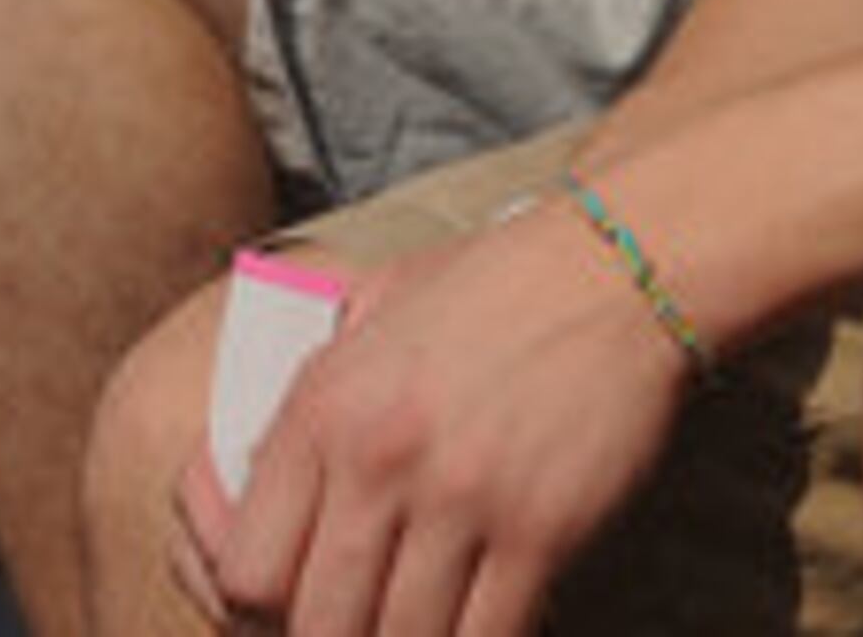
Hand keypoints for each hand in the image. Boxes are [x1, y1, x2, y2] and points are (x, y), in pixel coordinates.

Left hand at [176, 205, 697, 636]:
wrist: (619, 264)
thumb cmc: (495, 282)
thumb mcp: (373, 307)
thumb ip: (311, 394)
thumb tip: (255, 477)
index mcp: (325, 406)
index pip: (243, 572)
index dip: (255, 610)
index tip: (286, 605)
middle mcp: (382, 458)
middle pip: (314, 627)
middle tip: (360, 619)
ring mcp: (464, 498)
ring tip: (418, 622)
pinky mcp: (542, 528)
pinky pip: (487, 636)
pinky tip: (482, 621)